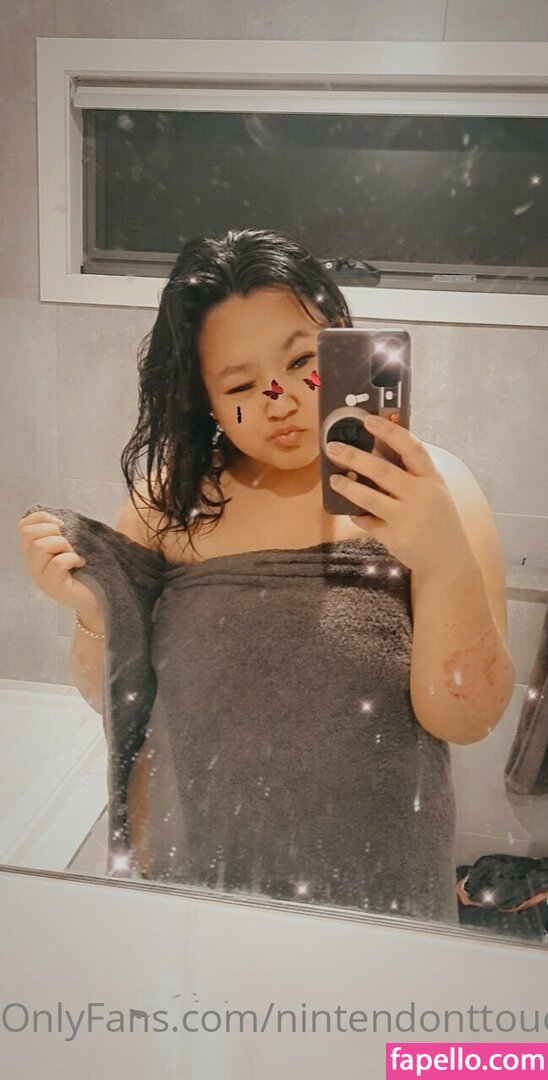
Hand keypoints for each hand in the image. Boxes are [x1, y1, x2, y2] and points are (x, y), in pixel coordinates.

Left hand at [326, 414, 471, 578]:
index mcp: (431, 479)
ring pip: (369, 498)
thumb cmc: (438, 519)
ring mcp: (407, 518)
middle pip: (382, 471)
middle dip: (353, 457)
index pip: (411, 448)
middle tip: (332, 448)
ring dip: (347, 487)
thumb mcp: (434, 491)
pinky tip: (349, 510)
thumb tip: (378, 448)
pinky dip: (356, 515)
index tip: (368, 420)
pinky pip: (367, 522)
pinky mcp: (395, 538)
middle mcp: (421, 496)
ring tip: (333, 479)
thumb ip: (412, 473)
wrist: (449, 560)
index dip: (389, 432)